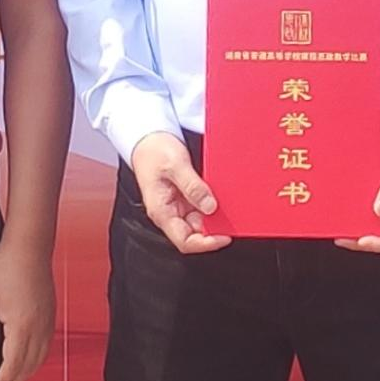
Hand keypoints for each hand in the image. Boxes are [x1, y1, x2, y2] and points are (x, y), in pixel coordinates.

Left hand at [0, 239, 53, 380]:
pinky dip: (37, 360)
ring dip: (27, 374)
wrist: (29, 247)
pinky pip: (47, 346)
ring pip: (40, 358)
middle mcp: (38, 327)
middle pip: (28, 366)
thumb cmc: (6, 267)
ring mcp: (47, 321)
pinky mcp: (50, 315)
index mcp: (21, 325)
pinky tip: (29, 360)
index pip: (13, 364)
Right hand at [129, 131, 228, 251]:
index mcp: (162, 212)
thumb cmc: (153, 151)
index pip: (185, 241)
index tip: (225, 236)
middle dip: (214, 228)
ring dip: (215, 215)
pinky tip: (221, 195)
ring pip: (200, 220)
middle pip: (195, 233)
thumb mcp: (175, 165)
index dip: (206, 243)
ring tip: (229, 204)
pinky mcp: (184, 196)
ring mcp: (177, 205)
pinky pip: (201, 206)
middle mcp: (169, 212)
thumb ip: (192, 186)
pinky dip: (211, 203)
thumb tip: (210, 206)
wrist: (147, 137)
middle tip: (232, 217)